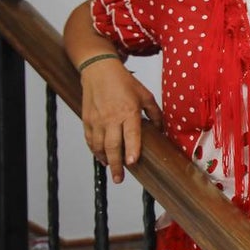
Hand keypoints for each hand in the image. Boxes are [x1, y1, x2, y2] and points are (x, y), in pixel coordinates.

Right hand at [79, 59, 161, 182]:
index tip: (133, 162)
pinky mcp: (87, 120)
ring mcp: (97, 120)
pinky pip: (90, 140)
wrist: (99, 70)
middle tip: (120, 179)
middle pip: (113, 146)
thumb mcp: (145, 95)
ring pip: (99, 146)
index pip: (131, 135)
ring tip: (112, 170)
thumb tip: (161, 129)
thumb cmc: (124, 82)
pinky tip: (101, 157)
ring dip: (105, 160)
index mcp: (128, 111)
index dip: (131, 150)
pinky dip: (95, 151)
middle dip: (117, 165)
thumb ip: (155, 114)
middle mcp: (111, 118)